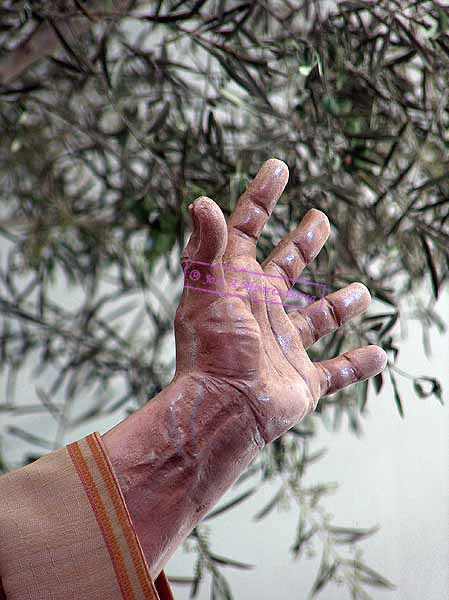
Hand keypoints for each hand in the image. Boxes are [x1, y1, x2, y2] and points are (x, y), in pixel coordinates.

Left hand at [174, 158, 385, 444]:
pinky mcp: (303, 379)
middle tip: (319, 219)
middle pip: (285, 269)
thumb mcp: (207, 291)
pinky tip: (378, 356)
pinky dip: (357, 365)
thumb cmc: (213, 349)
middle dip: (302, 243)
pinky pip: (336, 371)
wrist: (225, 409)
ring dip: (337, 305)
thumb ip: (206, 248)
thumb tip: (202, 201)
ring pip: (316, 319)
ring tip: (361, 291)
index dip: (260, 198)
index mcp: (238, 285)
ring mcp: (284, 345)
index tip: (279, 168)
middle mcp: (261, 311)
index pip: (248, 231)